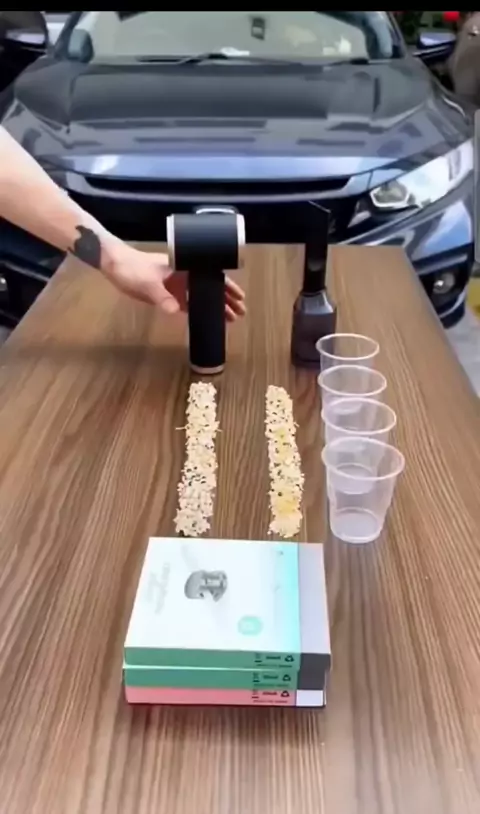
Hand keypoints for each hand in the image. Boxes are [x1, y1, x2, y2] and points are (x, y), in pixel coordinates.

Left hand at [104, 244, 245, 320]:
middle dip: (226, 299)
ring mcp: (177, 285)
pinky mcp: (167, 294)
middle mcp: (184, 275)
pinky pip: (188, 303)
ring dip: (214, 306)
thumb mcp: (147, 283)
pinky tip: (206, 318)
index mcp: (185, 268)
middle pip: (210, 287)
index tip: (240, 297)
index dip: (227, 287)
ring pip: (201, 296)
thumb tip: (176, 311)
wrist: (115, 265)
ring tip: (230, 318)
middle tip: (240, 312)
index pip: (211, 277)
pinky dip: (198, 310)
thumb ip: (161, 297)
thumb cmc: (132, 268)